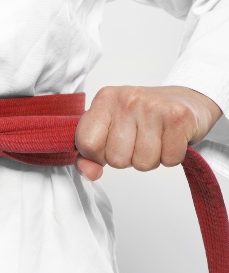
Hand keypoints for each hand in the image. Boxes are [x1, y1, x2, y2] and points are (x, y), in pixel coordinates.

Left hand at [74, 85, 222, 180]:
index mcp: (104, 99)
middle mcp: (126, 99)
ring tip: (154, 140)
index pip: (87, 143)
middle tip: (137, 140)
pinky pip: (169, 160)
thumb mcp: (109, 128)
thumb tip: (89, 173)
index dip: (98, 155)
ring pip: (142, 163)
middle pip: (116, 159)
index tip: (109, 145)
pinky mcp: (178, 116)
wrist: (186, 100)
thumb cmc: (142, 116)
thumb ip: (90, 154)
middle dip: (127, 159)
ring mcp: (152, 106)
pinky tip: (169, 139)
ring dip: (149, 159)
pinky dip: (170, 157)